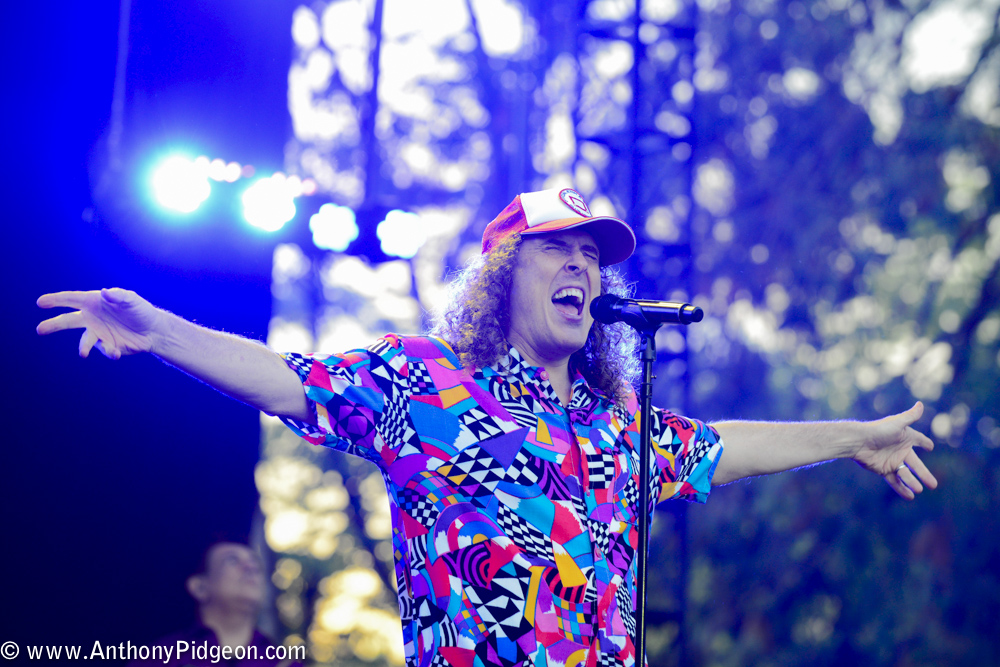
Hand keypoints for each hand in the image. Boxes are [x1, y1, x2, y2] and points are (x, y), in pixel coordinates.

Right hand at [36, 288, 162, 358]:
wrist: (154, 331)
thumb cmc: (141, 310)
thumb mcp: (132, 300)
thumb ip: (119, 296)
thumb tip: (104, 293)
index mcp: (93, 302)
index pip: (71, 299)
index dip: (55, 300)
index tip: (40, 302)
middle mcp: (91, 318)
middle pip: (68, 321)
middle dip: (53, 324)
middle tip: (40, 329)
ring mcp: (98, 333)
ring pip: (85, 340)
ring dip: (83, 346)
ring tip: (83, 353)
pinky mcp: (107, 346)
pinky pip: (105, 350)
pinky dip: (110, 352)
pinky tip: (117, 353)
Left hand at [853, 402, 937, 499]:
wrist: (858, 442)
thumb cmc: (878, 430)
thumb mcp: (897, 424)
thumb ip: (910, 417)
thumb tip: (920, 404)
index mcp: (905, 438)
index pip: (918, 440)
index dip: (924, 442)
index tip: (930, 446)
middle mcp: (899, 450)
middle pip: (915, 464)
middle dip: (924, 474)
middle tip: (934, 484)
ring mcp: (891, 461)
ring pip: (906, 474)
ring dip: (912, 482)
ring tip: (919, 489)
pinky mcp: (883, 470)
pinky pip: (894, 481)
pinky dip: (901, 489)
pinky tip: (910, 496)